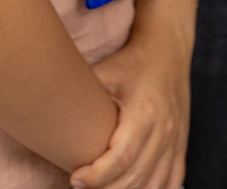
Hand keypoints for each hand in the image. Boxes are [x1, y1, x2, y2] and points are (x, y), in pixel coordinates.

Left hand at [70, 30, 190, 188]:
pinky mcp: (180, 146)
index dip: (97, 176)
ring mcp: (175, 142)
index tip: (75, 178)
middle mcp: (164, 131)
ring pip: (153, 185)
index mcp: (145, 113)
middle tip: (79, 185)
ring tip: (101, 188)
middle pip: (134, 177)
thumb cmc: (133, 63)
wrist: (168, 51)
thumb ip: (83, 94)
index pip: (121, 157)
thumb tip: (46, 108)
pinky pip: (171, 181)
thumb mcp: (106, 72)